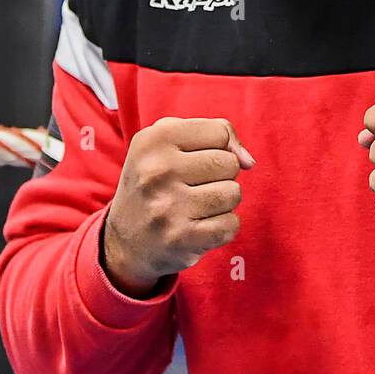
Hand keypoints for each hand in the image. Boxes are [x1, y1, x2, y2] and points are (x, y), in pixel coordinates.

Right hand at [103, 117, 254, 296]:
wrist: (125, 241)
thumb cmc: (158, 181)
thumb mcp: (171, 142)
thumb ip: (218, 134)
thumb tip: (249, 161)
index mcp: (152, 140)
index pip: (220, 132)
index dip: (216, 147)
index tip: (192, 160)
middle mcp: (157, 171)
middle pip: (229, 163)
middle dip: (221, 175)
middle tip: (193, 187)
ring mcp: (168, 207)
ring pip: (233, 193)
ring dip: (223, 201)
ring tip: (196, 206)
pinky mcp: (181, 239)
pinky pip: (231, 224)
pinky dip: (223, 226)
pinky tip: (200, 227)